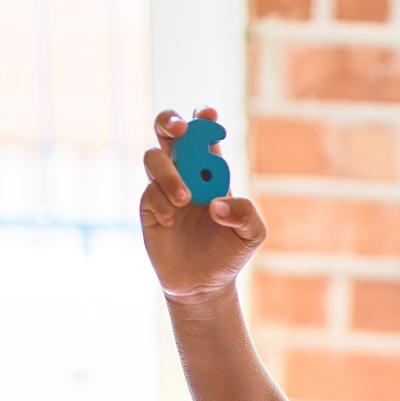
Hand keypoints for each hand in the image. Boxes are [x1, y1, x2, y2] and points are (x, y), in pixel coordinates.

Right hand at [140, 108, 264, 300]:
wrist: (204, 285)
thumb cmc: (229, 254)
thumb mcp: (250, 235)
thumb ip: (246, 214)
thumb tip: (217, 204)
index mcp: (212, 169)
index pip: (204, 133)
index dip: (204, 118)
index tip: (209, 115)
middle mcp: (185, 172)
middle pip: (169, 131)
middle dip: (170, 121)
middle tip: (180, 130)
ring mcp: (164, 188)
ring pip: (154, 157)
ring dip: (168, 172)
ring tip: (185, 200)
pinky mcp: (148, 208)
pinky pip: (149, 192)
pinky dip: (161, 202)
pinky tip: (171, 220)